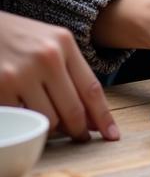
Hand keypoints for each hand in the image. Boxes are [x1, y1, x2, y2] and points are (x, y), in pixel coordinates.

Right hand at [0, 11, 117, 140]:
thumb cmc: (19, 38)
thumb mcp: (51, 43)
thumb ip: (70, 72)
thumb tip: (90, 115)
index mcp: (64, 44)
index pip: (91, 88)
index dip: (103, 116)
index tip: (112, 135)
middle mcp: (48, 57)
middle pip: (72, 109)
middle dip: (79, 129)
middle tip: (81, 137)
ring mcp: (22, 73)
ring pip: (47, 119)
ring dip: (51, 128)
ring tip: (49, 122)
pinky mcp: (0, 86)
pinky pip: (22, 118)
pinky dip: (26, 122)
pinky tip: (25, 115)